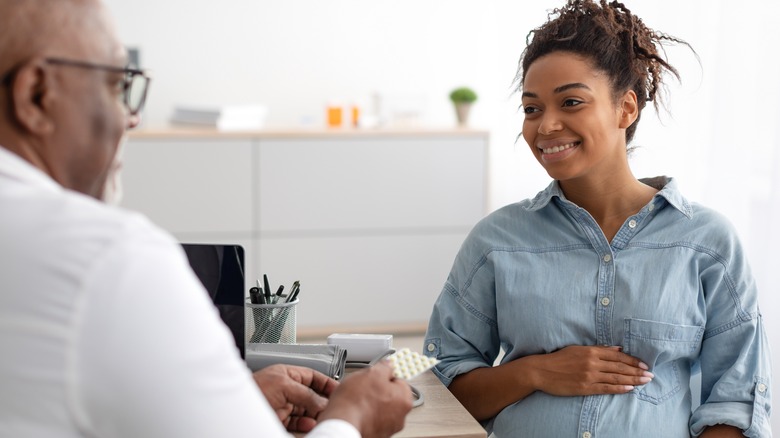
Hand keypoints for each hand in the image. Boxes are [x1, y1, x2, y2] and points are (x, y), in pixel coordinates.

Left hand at [252, 364, 337, 432]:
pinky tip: (308, 426)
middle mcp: (286, 389)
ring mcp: (282, 405)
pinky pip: (296, 424)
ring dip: (314, 416)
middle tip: (330, 408)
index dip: (326, 383)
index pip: (313, 377)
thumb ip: (306, 394)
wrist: (234, 410)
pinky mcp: (278, 420)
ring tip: (320, 419)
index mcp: (287, 375)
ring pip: (305, 412)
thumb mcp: (284, 386)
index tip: (338, 391)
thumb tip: (323, 402)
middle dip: (321, 403)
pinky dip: (304, 426)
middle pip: (311, 396)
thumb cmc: (252, 389)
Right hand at [319, 361, 412, 437]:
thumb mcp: (372, 372)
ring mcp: (387, 427)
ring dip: (369, 403)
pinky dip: (363, 414)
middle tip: (363, 386)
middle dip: (376, 390)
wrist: (341, 425)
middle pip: (389, 395)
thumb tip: (387, 365)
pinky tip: (354, 410)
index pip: (399, 380)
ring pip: (379, 407)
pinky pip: (370, 418)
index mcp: (404, 400)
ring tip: (356, 400)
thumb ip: (384, 367)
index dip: (384, 375)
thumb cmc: (356, 403)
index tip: (376, 374)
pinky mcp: (375, 434)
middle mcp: (400, 417)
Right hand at [527, 345, 652, 395]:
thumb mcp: (578, 349)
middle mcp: (592, 363)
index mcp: (591, 351)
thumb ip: (599, 349)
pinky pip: (606, 388)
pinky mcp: (585, 387)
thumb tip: (617, 349)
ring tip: (645, 381)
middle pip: (619, 367)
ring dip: (633, 380)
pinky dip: (619, 388)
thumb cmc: (558, 359)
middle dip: (637, 371)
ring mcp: (589, 376)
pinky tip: (630, 389)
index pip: (617, 356)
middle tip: (650, 375)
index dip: (632, 360)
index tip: (644, 364)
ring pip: (616, 377)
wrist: (541, 371)